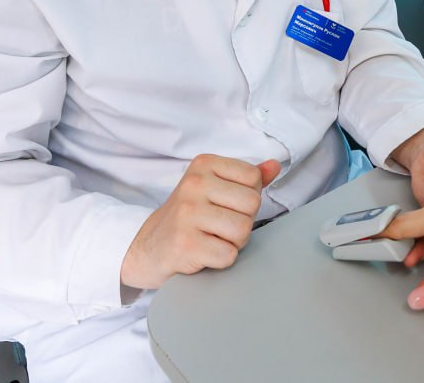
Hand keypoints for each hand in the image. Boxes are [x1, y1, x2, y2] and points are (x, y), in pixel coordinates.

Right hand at [120, 154, 279, 289]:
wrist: (148, 247)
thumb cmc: (188, 216)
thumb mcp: (213, 187)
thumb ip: (246, 178)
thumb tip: (275, 166)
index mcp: (204, 164)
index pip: (253, 178)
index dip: (247, 197)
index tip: (225, 204)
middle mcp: (194, 184)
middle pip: (252, 204)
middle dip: (242, 221)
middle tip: (219, 226)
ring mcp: (188, 214)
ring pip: (242, 230)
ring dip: (233, 242)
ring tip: (213, 239)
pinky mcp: (186, 244)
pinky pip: (228, 255)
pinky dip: (221, 260)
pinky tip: (204, 253)